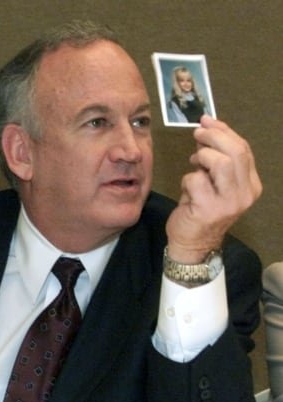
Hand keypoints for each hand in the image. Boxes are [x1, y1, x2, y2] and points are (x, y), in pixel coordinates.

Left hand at [166, 115, 261, 261]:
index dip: (225, 131)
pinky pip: (196, 180)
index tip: (208, 121)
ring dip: (203, 156)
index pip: (243, 150)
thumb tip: (207, 128)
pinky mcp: (209, 209)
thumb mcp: (215, 182)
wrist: (194, 243)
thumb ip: (215, 158)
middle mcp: (245, 193)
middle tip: (197, 134)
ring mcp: (229, 202)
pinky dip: (188, 178)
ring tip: (194, 162)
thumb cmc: (201, 209)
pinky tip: (188, 187)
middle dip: (214, 136)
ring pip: (220, 163)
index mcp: (251, 185)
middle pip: (236, 152)